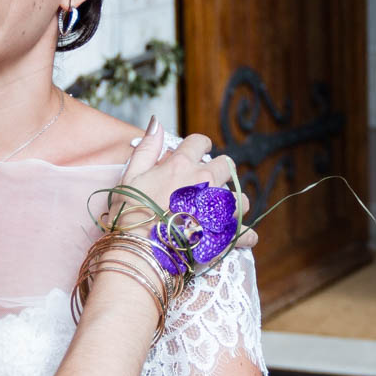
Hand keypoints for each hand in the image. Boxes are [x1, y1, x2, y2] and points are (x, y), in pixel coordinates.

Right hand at [117, 118, 255, 250]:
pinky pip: (245, 232)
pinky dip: (244, 236)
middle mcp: (205, 181)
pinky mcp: (225, 233)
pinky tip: (240, 238)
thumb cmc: (130, 215)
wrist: (140, 253)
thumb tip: (156, 122)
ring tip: (222, 213)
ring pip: (240, 198)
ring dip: (234, 204)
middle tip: (207, 187)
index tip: (199, 154)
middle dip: (220, 173)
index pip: (200, 142)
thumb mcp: (130, 177)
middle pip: (226, 166)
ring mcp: (217, 207)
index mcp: (182, 165)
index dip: (200, 146)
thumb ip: (146, 148)